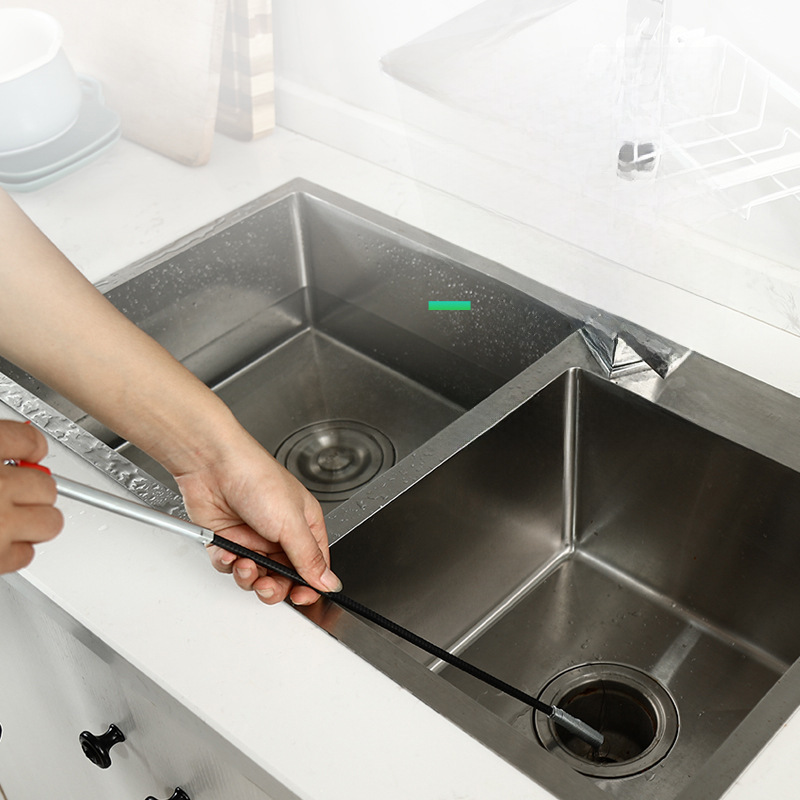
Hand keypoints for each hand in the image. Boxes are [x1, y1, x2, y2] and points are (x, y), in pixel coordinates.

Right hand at [0, 420, 62, 572]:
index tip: (30, 453)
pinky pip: (25, 555)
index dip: (31, 448)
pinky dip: (11, 552)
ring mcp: (0, 523)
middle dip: (33, 492)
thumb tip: (20, 455)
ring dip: (31, 523)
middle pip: (47, 486)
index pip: (30, 440)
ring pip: (49, 522)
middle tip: (11, 494)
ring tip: (5, 520)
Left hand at [174, 432, 340, 605]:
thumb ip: (309, 558)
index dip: (308, 586)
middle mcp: (280, 533)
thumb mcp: (291, 522)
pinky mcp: (227, 541)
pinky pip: (229, 567)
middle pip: (283, 578)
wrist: (212, 465)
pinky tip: (227, 551)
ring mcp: (252, 538)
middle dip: (274, 587)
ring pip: (255, 576)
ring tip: (245, 563)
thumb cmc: (256, 478)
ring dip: (248, 576)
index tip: (300, 597)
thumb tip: (328, 582)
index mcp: (304, 525)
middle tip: (267, 585)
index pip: (313, 566)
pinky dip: (226, 564)